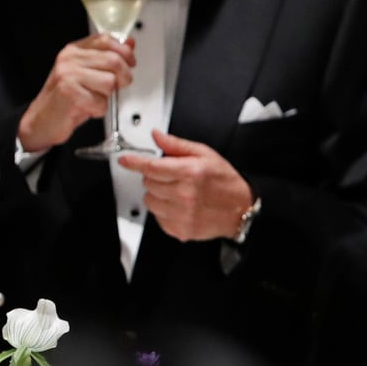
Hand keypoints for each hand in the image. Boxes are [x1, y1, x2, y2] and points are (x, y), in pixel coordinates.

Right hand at [16, 35, 135, 152]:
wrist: (41, 120)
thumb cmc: (65, 98)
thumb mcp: (86, 73)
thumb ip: (106, 57)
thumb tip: (129, 44)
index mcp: (74, 51)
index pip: (105, 40)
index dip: (124, 51)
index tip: (130, 62)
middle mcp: (69, 60)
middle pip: (113, 60)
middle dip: (123, 76)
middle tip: (117, 86)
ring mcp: (68, 75)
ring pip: (109, 82)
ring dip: (107, 96)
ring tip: (93, 98)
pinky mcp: (70, 94)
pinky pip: (101, 102)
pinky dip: (99, 110)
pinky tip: (86, 108)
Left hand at [116, 130, 254, 241]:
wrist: (240, 209)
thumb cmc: (225, 182)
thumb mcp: (205, 154)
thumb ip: (177, 145)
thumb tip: (157, 136)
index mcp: (189, 173)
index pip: (151, 166)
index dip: (135, 162)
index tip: (126, 160)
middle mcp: (184, 195)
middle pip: (148, 183)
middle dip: (155, 177)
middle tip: (172, 176)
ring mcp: (181, 214)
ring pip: (150, 201)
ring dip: (157, 195)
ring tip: (176, 192)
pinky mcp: (180, 229)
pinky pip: (158, 218)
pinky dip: (164, 211)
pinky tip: (179, 206)